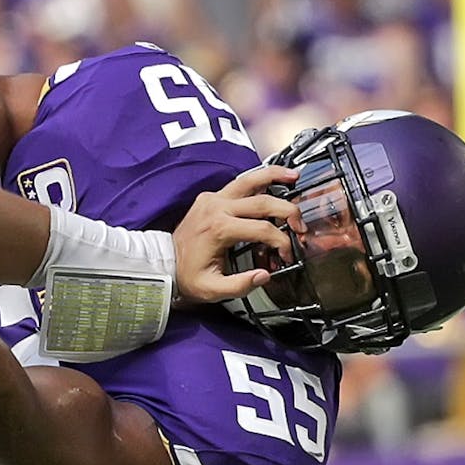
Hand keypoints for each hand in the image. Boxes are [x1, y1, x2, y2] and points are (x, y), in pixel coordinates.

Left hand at [172, 164, 302, 304]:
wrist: (164, 262)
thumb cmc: (187, 275)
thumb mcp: (212, 289)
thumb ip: (240, 285)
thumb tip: (264, 276)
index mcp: (218, 229)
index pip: (263, 229)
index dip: (281, 243)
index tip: (286, 255)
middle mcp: (216, 208)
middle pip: (262, 202)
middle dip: (288, 212)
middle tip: (300, 226)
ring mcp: (212, 199)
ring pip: (249, 181)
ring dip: (274, 176)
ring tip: (294, 176)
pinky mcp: (210, 197)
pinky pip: (238, 184)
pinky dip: (258, 179)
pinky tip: (272, 178)